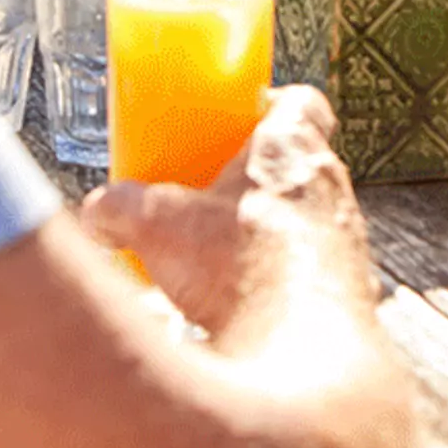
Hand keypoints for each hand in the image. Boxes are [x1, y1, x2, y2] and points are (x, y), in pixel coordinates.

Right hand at [80, 87, 374, 333]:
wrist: (301, 345)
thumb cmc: (243, 269)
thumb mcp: (157, 225)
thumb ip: (122, 207)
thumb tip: (100, 209)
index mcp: (293, 147)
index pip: (304, 101)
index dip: (273, 105)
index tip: (241, 119)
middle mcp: (332, 182)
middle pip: (301, 161)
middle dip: (257, 177)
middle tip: (213, 195)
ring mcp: (347, 233)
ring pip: (310, 215)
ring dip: (271, 231)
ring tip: (221, 259)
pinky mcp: (348, 283)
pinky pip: (314, 268)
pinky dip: (282, 279)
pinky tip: (243, 303)